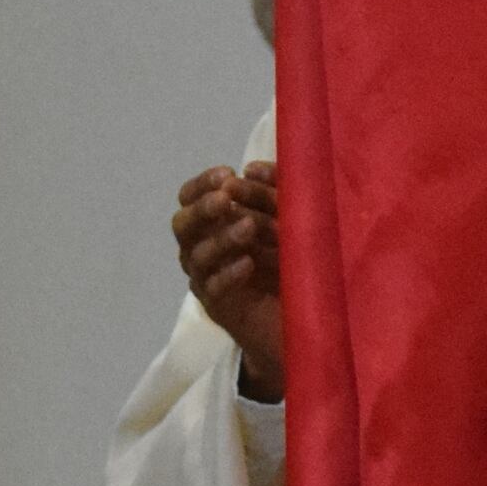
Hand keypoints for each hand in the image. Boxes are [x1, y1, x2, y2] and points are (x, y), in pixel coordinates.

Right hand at [176, 163, 288, 398]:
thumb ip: (276, 189)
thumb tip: (252, 169)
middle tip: (226, 199)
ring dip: (222, 238)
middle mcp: (201, 249)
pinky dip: (228, 274)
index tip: (228, 174)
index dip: (202, 184)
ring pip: (197, 256)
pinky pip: (212, 288)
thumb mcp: (290, 218)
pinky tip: (248, 264)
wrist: (304, 317)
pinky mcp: (219, 308)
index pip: (190, 198)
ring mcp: (207, 280)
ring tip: (249, 227)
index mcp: (213, 224)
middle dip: (202, 209)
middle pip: (182, 225)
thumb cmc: (291, 260)